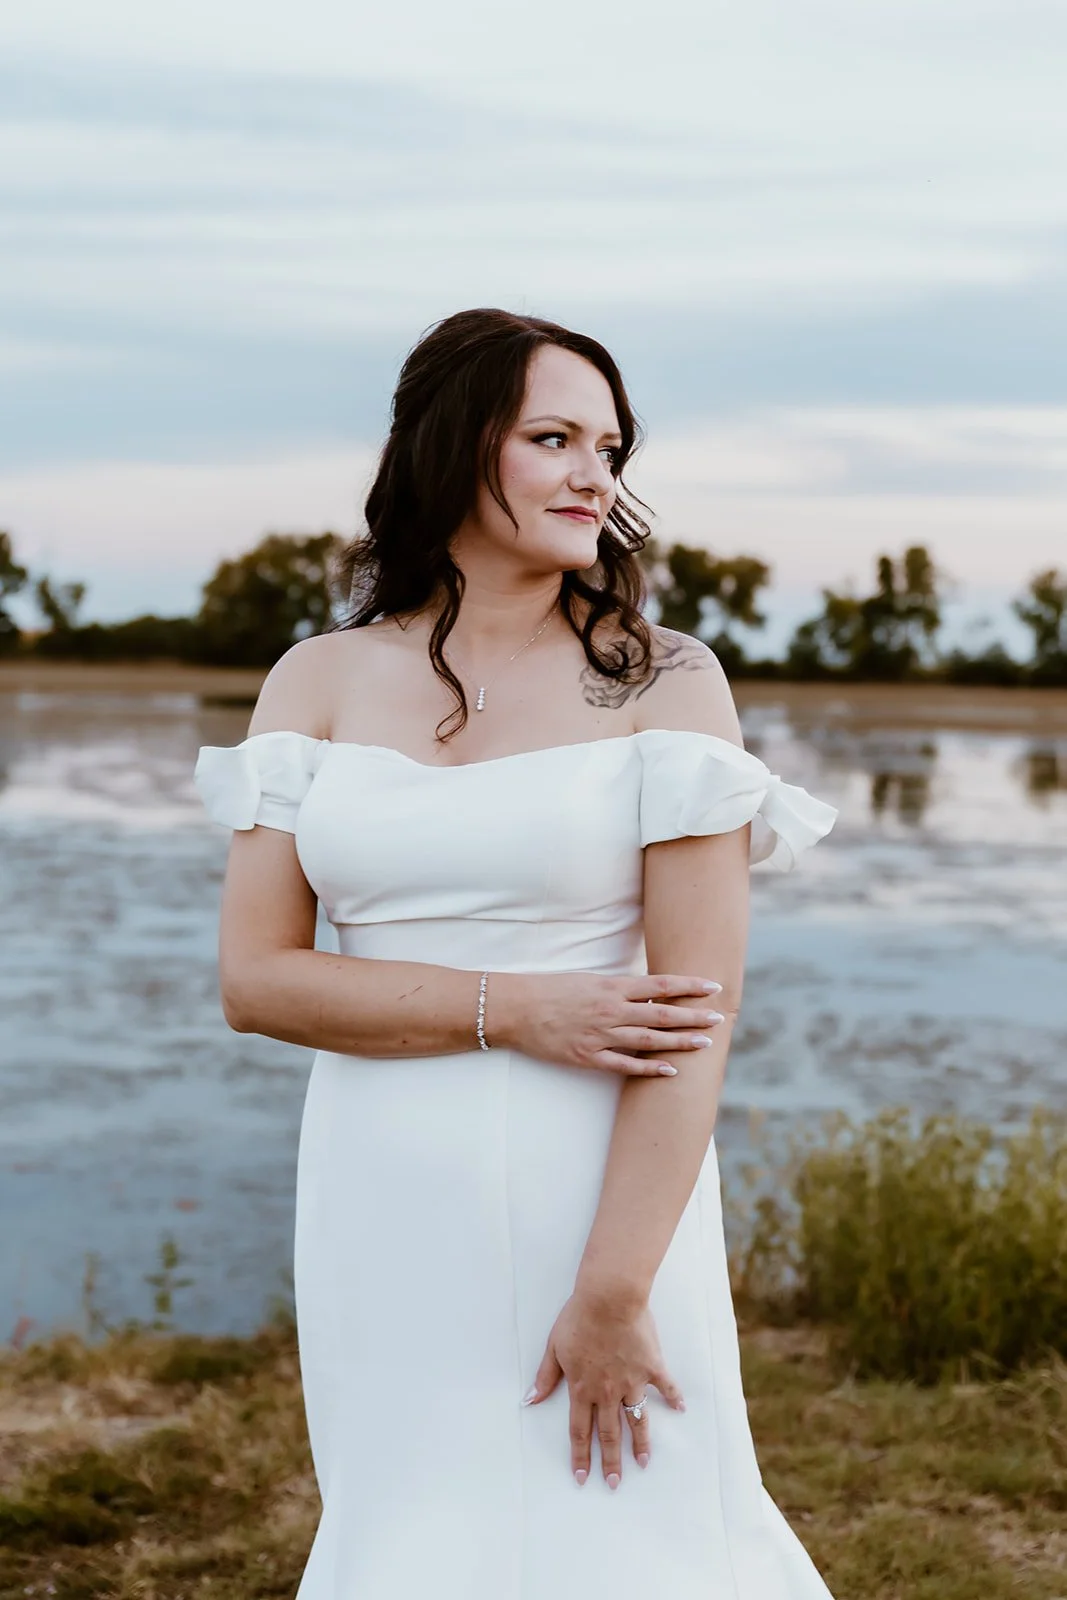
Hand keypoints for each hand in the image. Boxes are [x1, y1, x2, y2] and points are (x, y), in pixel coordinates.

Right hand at [488, 971, 724, 1077]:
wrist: (517, 1009)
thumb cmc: (550, 989)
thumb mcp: (588, 979)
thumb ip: (618, 986)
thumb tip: (648, 989)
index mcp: (611, 986)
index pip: (660, 984)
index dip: (689, 986)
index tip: (713, 987)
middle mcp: (611, 1010)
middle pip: (662, 1013)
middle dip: (694, 1016)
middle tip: (719, 1019)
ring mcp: (601, 1035)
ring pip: (650, 1040)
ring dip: (680, 1042)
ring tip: (705, 1043)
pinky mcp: (589, 1057)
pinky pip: (626, 1065)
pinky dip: (650, 1068)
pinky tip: (671, 1070)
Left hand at [521, 1289, 684, 1487]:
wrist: (609, 1297)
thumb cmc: (579, 1318)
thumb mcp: (554, 1346)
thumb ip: (545, 1376)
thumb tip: (530, 1400)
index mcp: (582, 1388)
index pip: (580, 1431)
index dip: (580, 1456)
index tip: (582, 1478)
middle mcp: (608, 1391)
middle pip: (609, 1433)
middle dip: (610, 1462)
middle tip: (614, 1484)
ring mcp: (632, 1381)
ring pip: (637, 1420)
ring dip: (640, 1443)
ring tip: (643, 1463)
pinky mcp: (651, 1367)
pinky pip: (665, 1386)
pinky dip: (674, 1398)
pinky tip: (681, 1409)